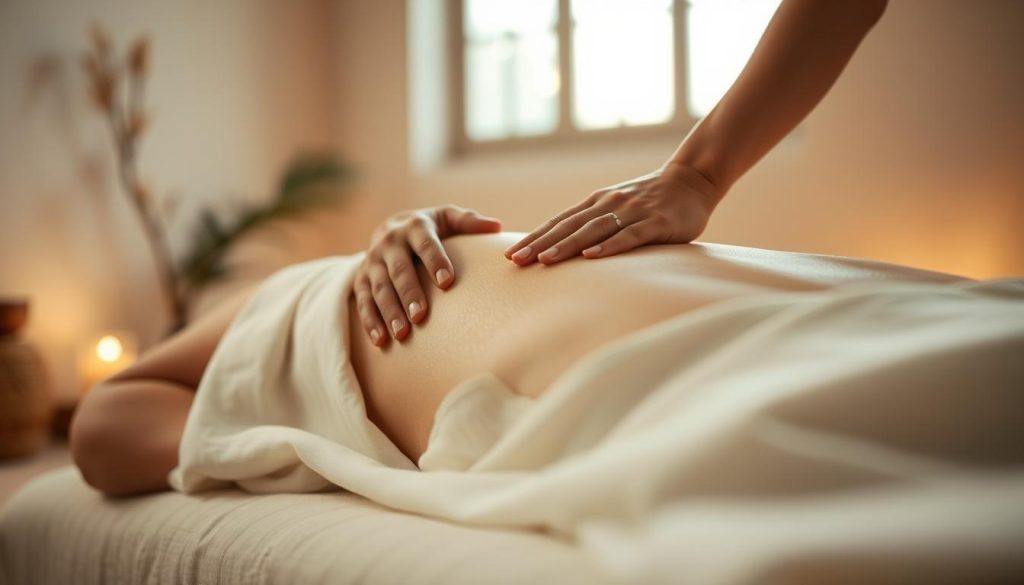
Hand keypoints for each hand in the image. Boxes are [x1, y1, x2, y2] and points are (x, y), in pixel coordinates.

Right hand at [354, 205, 501, 345]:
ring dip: (389, 311)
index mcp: (414, 226)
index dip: (435, 261)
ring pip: (379, 288)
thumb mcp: (447, 217)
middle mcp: (390, 242)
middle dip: (409, 293)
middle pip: (399, 270)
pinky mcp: (361, 278)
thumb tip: (496, 227)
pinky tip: (381, 341)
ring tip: (402, 334)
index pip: (425, 244)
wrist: (389, 228)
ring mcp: (373, 261)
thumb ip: (468, 221)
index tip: (447, 282)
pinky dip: (370, 321)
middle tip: (421, 316)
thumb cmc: (429, 227)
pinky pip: (363, 301)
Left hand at [504, 162, 721, 265]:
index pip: (559, 223)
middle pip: (568, 227)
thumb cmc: (651, 202)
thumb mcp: (618, 210)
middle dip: (540, 244)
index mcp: (596, 204)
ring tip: (545, 261)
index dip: (534, 238)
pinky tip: (593, 256)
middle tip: (515, 260)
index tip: (510, 255)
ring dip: (567, 245)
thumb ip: (595, 226)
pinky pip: (630, 236)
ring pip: (593, 230)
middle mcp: (608, 205)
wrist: (692, 180)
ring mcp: (631, 212)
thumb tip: (567, 250)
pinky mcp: (655, 222)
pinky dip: (610, 246)